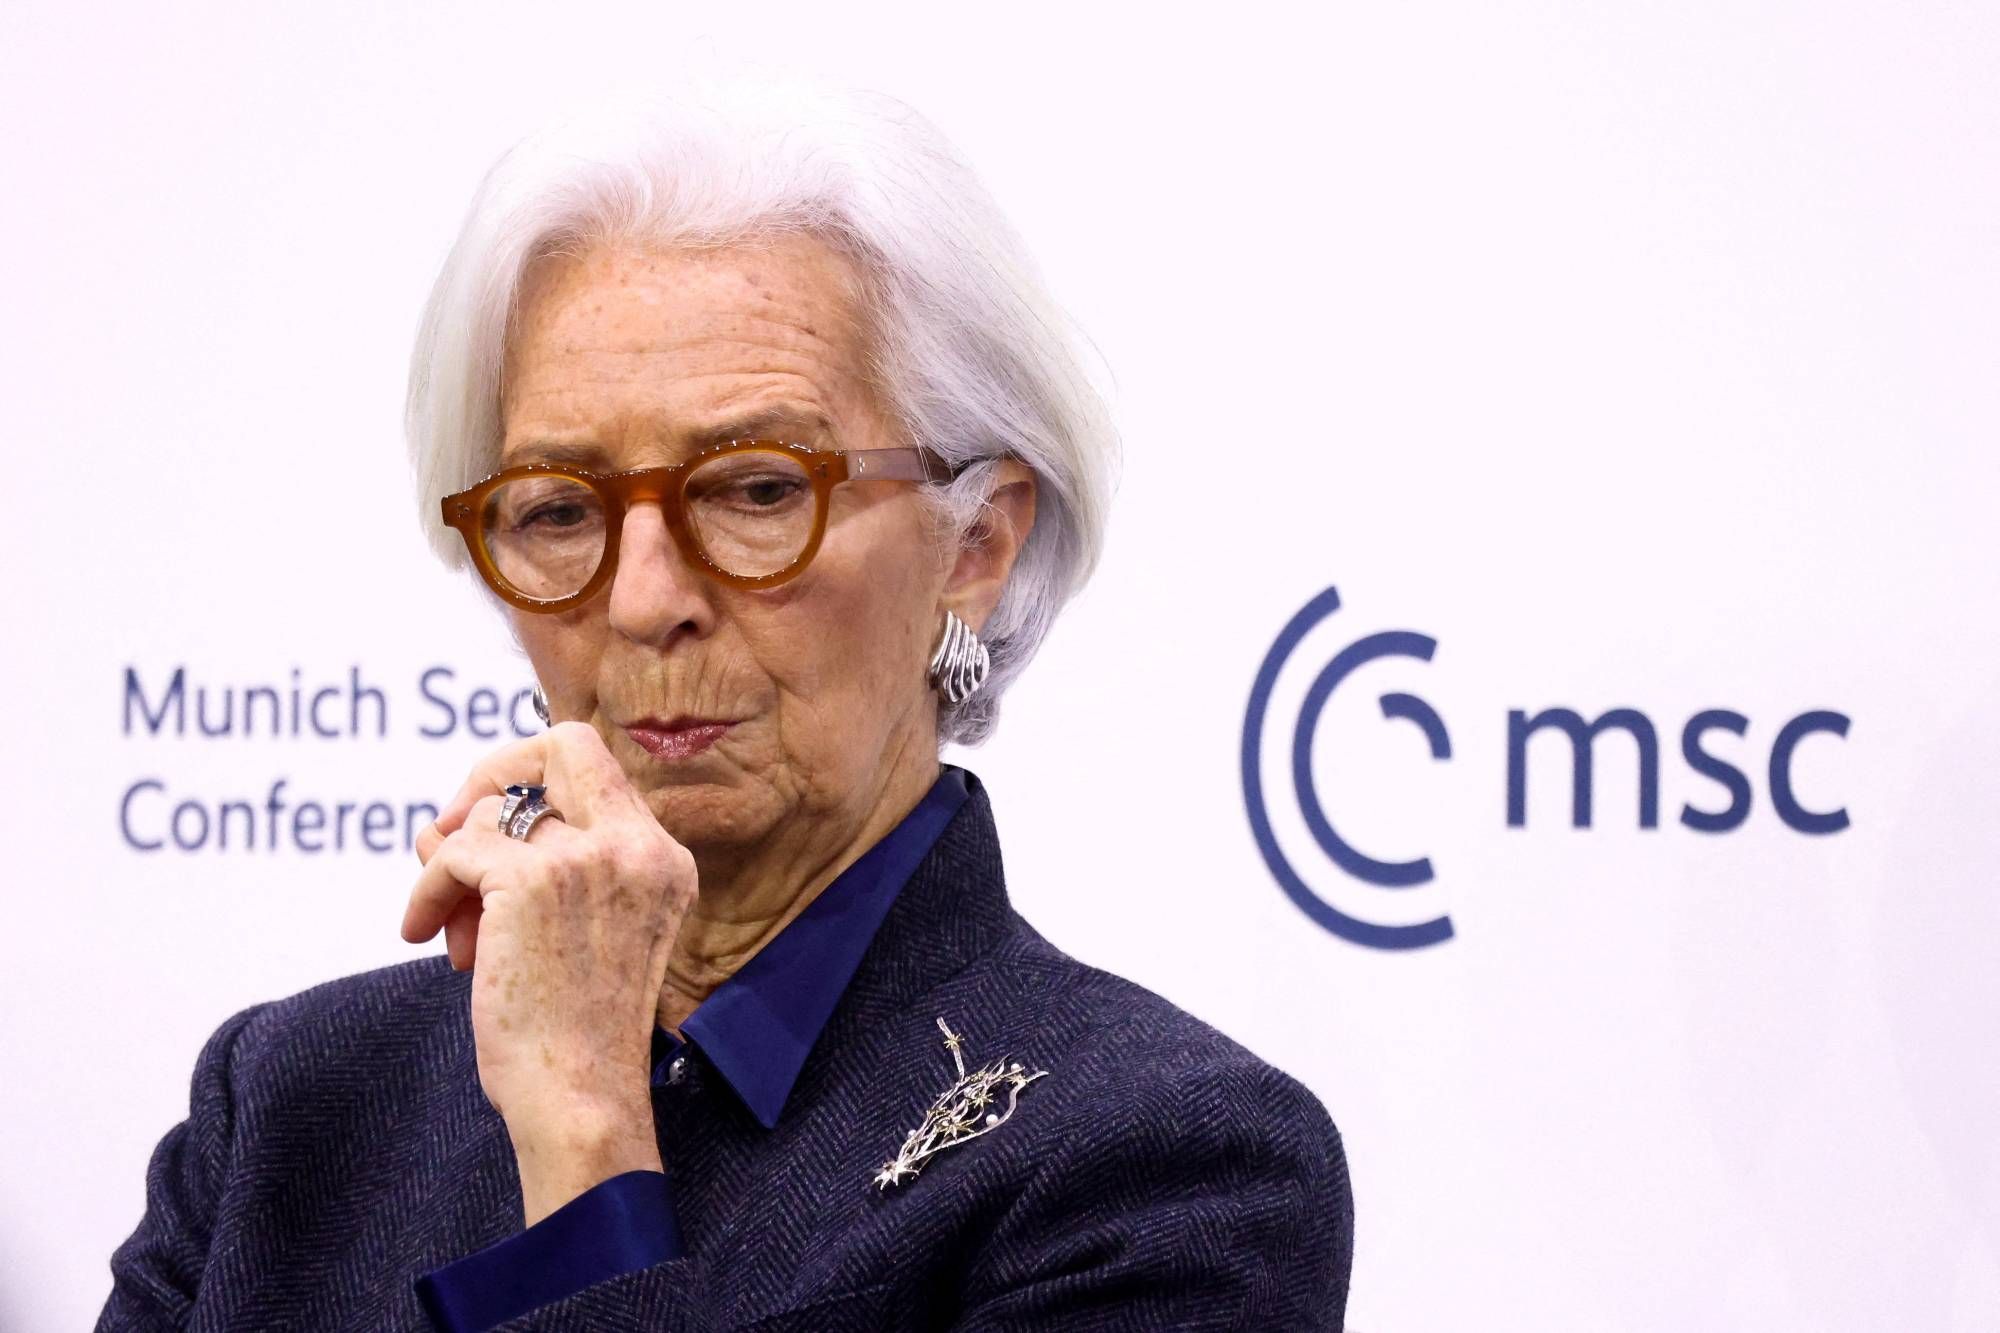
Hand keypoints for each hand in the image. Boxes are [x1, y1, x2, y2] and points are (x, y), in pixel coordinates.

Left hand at [401, 721, 696, 1222]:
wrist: (581, 1100)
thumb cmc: (577, 1036)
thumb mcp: (583, 933)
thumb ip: (539, 868)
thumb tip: (440, 822)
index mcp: (663, 859)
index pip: (595, 763)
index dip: (532, 775)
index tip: (492, 823)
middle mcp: (636, 846)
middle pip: (557, 746)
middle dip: (490, 776)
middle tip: (453, 836)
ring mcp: (587, 857)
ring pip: (491, 814)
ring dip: (455, 867)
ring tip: (457, 933)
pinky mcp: (531, 880)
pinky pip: (454, 852)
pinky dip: (427, 890)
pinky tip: (423, 933)